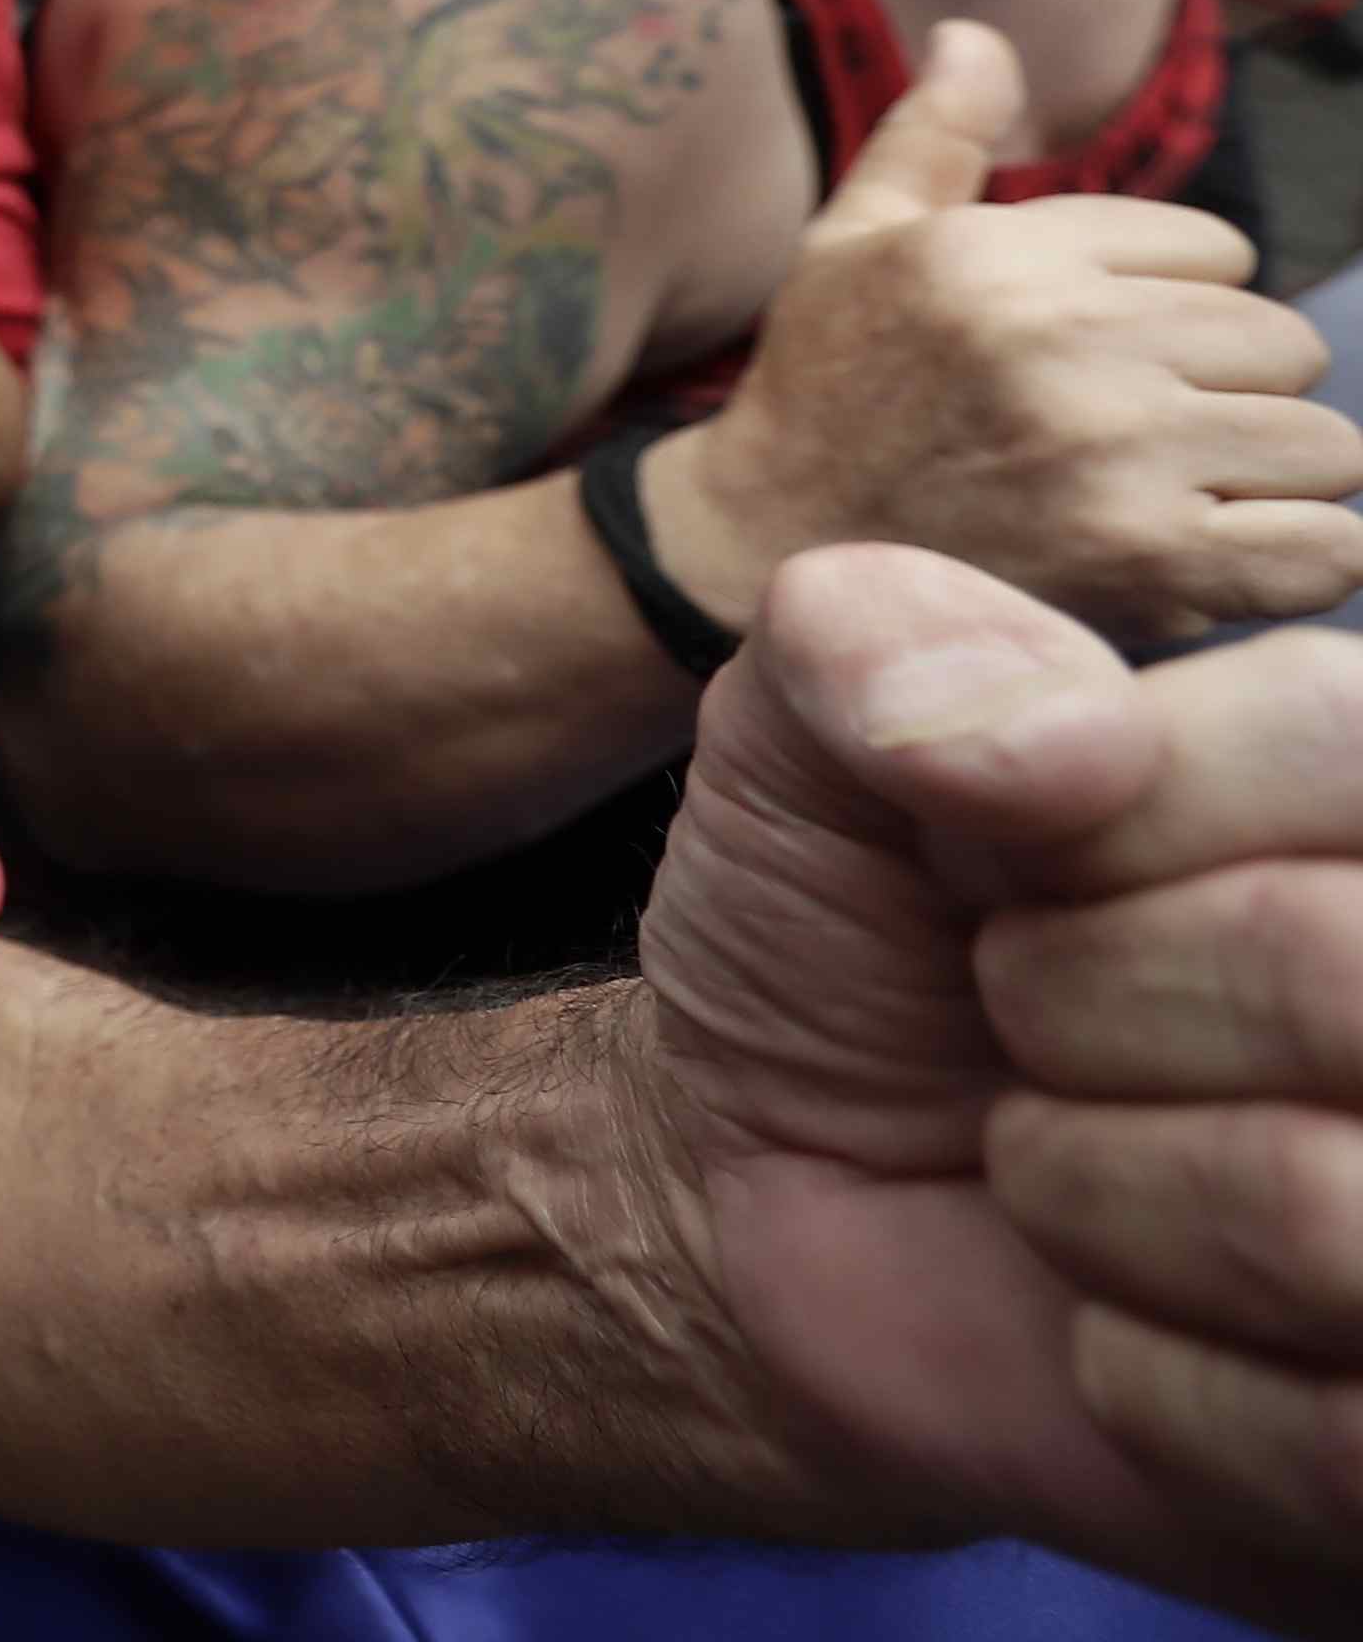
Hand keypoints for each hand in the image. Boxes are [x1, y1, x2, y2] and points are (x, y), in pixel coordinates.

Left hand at [646, 542, 1362, 1629]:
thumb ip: (880, 643)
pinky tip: (1113, 1333)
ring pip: (1325, 1213)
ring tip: (1063, 1170)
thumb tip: (1061, 747)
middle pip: (1339, 975)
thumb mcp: (798, 740)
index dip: (1097, 816)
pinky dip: (1141, 1382)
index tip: (1018, 854)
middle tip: (1029, 1025)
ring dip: (1096, 1194)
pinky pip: (1324, 1439)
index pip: (1335, 733)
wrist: (776, 1193)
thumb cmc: (854, 936)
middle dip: (1079, 1004)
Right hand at [654, 22, 1362, 647]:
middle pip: (1282, 344)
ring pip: (1321, 443)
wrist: (764, 554)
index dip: (1177, 302)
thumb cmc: (821, 388)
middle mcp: (1062, 343)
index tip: (1110, 354)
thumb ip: (933, 135)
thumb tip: (977, 32)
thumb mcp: (849, 242)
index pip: (1220, 252)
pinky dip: (1305, 559)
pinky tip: (1232, 555)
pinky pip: (1324, 548)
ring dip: (1270, 477)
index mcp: (1003, 255)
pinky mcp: (1144, 563)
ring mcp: (1111, 456)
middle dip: (1233, 389)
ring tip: (1189, 496)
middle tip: (1151, 433)